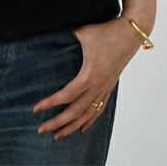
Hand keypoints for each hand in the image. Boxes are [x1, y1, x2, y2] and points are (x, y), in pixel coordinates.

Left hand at [32, 17, 146, 140]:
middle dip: (57, 122)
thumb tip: (49, 35)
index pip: (66, 96)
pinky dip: (90, 120)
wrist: (130, 34)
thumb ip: (66, 36)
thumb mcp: (84, 33)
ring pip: (87, 115)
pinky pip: (99, 109)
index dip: (50, 103)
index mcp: (89, 75)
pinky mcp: (110, 86)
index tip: (36, 109)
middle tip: (41, 129)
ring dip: (72, 127)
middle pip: (75, 112)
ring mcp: (105, 88)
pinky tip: (82, 128)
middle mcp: (98, 86)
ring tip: (58, 135)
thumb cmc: (107, 32)